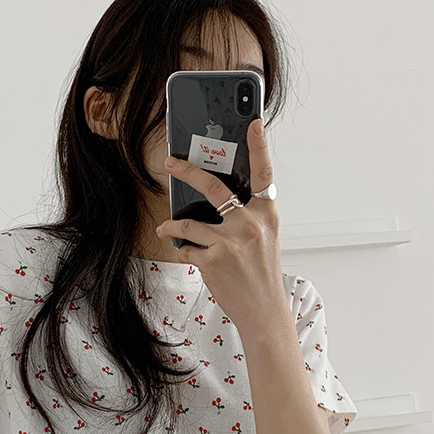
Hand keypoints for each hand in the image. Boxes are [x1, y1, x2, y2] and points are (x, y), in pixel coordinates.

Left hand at [155, 118, 286, 333]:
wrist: (264, 311)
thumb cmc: (262, 274)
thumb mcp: (265, 239)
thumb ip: (248, 216)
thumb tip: (218, 199)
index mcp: (267, 214)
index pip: (264, 173)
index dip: (259, 146)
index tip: (253, 123)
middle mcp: (251, 224)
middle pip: (213, 187)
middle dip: (187, 172)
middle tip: (170, 163)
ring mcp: (231, 242)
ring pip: (189, 223)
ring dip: (172, 225)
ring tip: (166, 227)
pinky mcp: (213, 260)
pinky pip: (187, 248)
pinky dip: (184, 251)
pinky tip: (189, 256)